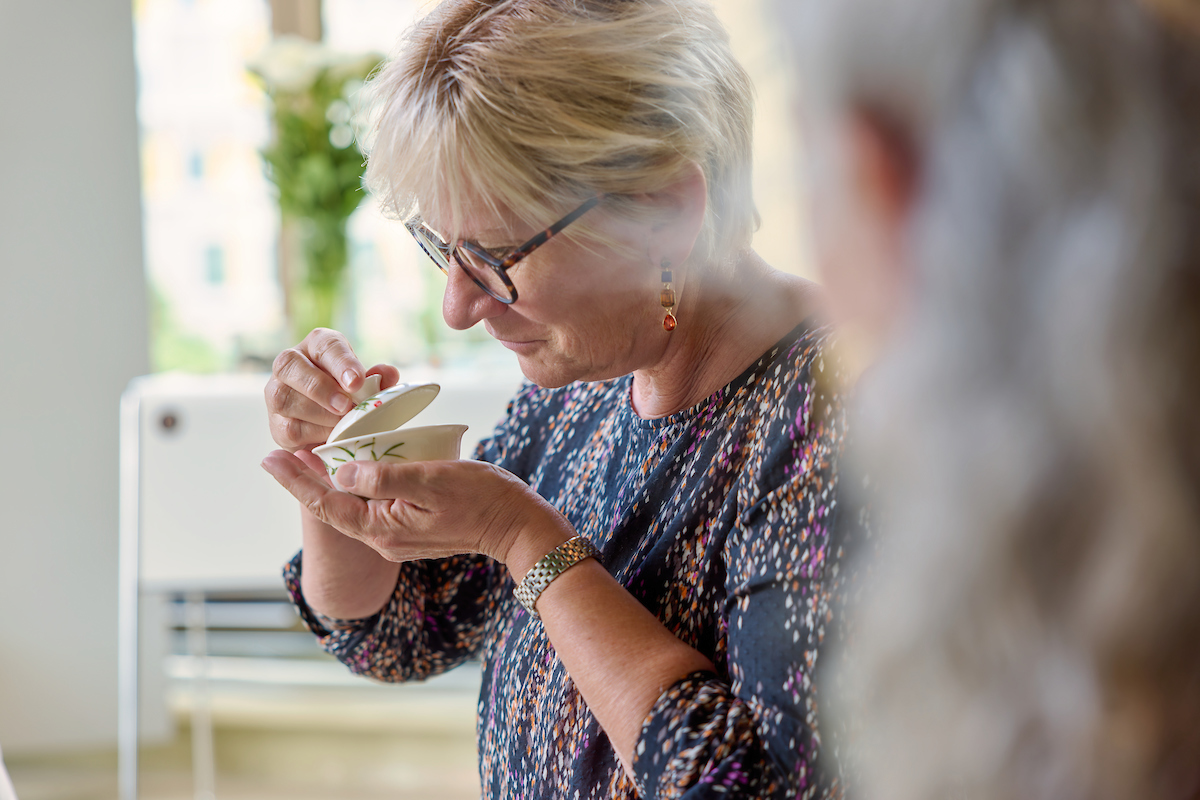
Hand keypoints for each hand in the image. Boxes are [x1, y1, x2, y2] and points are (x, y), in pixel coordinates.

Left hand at [260, 451, 573, 567]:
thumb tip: (339, 473)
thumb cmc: (480, 498)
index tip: (268, 457)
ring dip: (329, 482)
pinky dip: (356, 485)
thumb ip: (383, 477)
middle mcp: (383, 538)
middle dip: (305, 479)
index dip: (294, 480)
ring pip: (352, 506)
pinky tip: (353, 468)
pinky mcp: (411, 529)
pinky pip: (372, 506)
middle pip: (332, 506)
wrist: (516, 526)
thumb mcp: (430, 479)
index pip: (325, 503)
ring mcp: (397, 536)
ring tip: (307, 455)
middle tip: (278, 452)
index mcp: (381, 529)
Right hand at [265, 328, 400, 451]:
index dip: (341, 362)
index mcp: (316, 346)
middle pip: (290, 366)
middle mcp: (289, 364)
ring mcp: (276, 393)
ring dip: (319, 414)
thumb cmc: (350, 395)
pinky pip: (289, 428)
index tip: (357, 382)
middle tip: (346, 406)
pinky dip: (314, 433)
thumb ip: (378, 378)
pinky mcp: (276, 423)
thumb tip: (388, 374)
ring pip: (286, 399)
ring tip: (343, 423)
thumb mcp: (367, 384)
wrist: (329, 426)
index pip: (325, 345)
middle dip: (320, 387)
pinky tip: (332, 435)